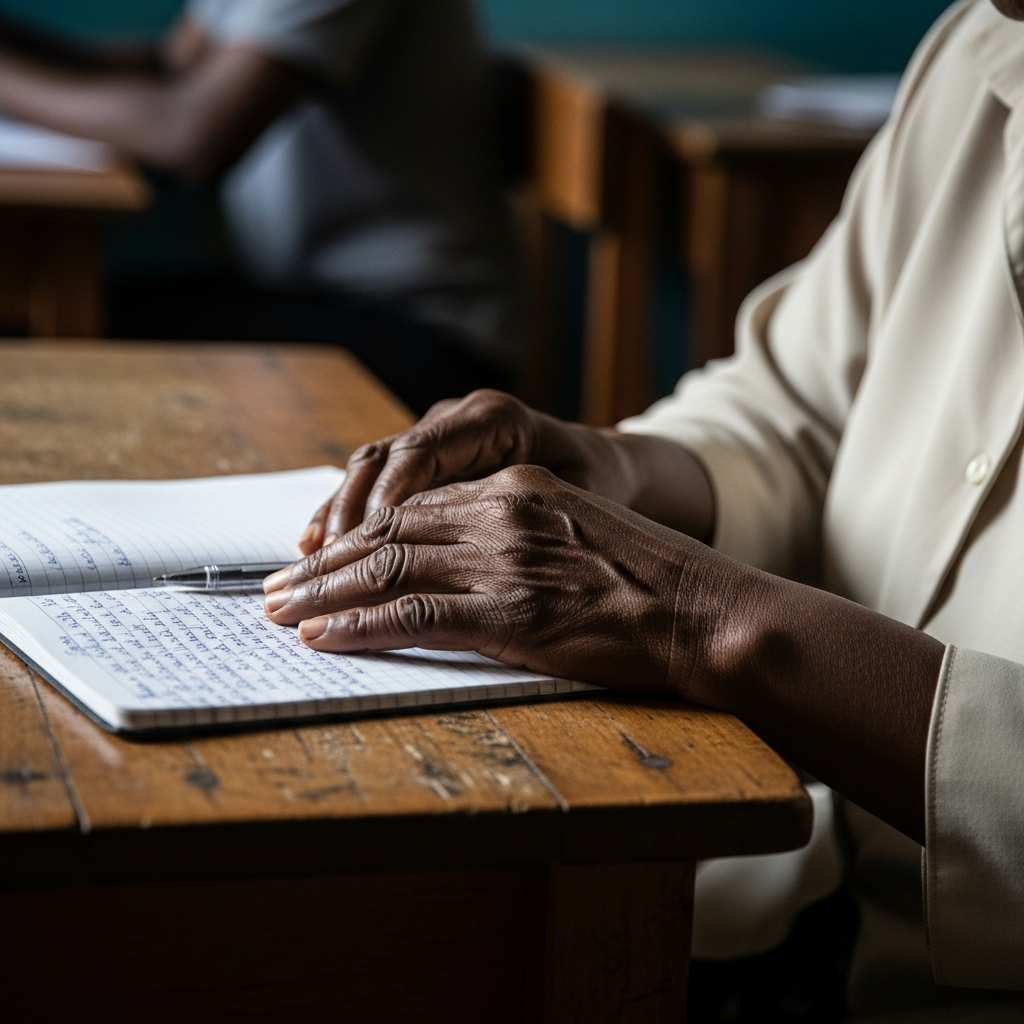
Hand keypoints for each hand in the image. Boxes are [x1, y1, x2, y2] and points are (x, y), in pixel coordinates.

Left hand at [267, 464, 748, 700]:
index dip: (358, 535)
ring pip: (389, 571)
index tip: (319, 556)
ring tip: (279, 611)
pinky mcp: (510, 614)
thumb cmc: (646, 580)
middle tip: (274, 586)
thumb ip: (513, 535)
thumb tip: (450, 565)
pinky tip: (322, 637)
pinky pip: (416, 618)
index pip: (416, 509)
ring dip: (324, 593)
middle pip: (389, 535)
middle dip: (323, 564)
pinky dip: (360, 626)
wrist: (702, 609)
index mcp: (517, 488)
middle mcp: (503, 513)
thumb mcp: (576, 532)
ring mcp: (504, 562)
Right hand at [298, 391, 625, 553]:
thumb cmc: (597, 488)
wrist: (608, 469)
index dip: (385, 499)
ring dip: (339, 515)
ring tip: (310, 560)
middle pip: (385, 458)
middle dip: (348, 513)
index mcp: (493, 418)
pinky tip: (322, 545)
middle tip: (318, 565)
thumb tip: (457, 547)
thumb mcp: (572, 498)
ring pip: (372, 469)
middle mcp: (457, 419)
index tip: (360, 546)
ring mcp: (439, 436)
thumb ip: (513, 512)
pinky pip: (379, 483)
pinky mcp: (430, 461)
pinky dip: (351, 514)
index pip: (421, 453)